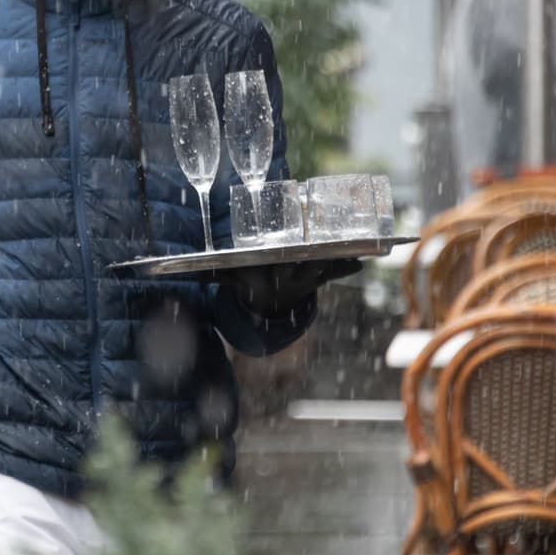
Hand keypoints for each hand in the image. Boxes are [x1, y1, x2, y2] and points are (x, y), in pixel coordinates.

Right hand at [220, 258, 361, 317]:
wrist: (271, 304)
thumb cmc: (251, 281)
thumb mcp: (235, 279)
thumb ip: (217, 274)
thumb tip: (191, 272)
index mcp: (275, 277)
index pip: (283, 269)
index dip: (289, 263)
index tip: (292, 256)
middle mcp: (295, 278)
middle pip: (308, 266)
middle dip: (317, 259)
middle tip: (326, 250)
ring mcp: (310, 278)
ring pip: (326, 268)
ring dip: (339, 262)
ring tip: (357, 254)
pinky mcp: (320, 276)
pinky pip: (336, 271)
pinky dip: (349, 266)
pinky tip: (364, 260)